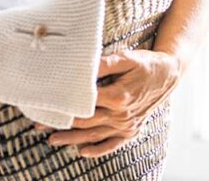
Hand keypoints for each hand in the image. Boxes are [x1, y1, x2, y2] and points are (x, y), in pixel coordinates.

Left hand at [38, 49, 181, 157]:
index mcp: (118, 96)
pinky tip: (81, 151)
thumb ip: (104, 63)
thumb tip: (82, 66)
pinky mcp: (132, 130)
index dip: (64, 104)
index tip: (46, 104)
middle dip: (60, 124)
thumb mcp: (127, 57)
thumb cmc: (146, 64)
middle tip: (39, 124)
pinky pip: (112, 144)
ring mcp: (127, 125)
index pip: (84, 103)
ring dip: (72, 139)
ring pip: (94, 135)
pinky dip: (97, 149)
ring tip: (52, 139)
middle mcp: (121, 114)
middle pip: (84, 121)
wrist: (169, 74)